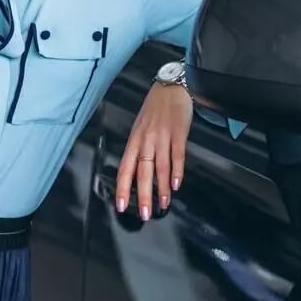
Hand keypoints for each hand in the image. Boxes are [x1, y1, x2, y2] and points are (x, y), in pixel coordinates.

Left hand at [115, 83, 191, 220]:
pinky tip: (176, 184)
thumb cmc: (155, 109)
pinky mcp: (179, 132)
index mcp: (135, 139)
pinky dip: (177, 172)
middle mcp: (146, 139)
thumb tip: (139, 175)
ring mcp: (162, 135)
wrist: (171, 85)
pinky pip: (177, 155)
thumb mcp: (142, 128)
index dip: (122, 187)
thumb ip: (140, 149)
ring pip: (160, 167)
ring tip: (163, 204)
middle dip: (143, 195)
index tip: (121, 205)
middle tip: (144, 214)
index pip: (125, 167)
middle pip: (142, 171)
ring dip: (162, 188)